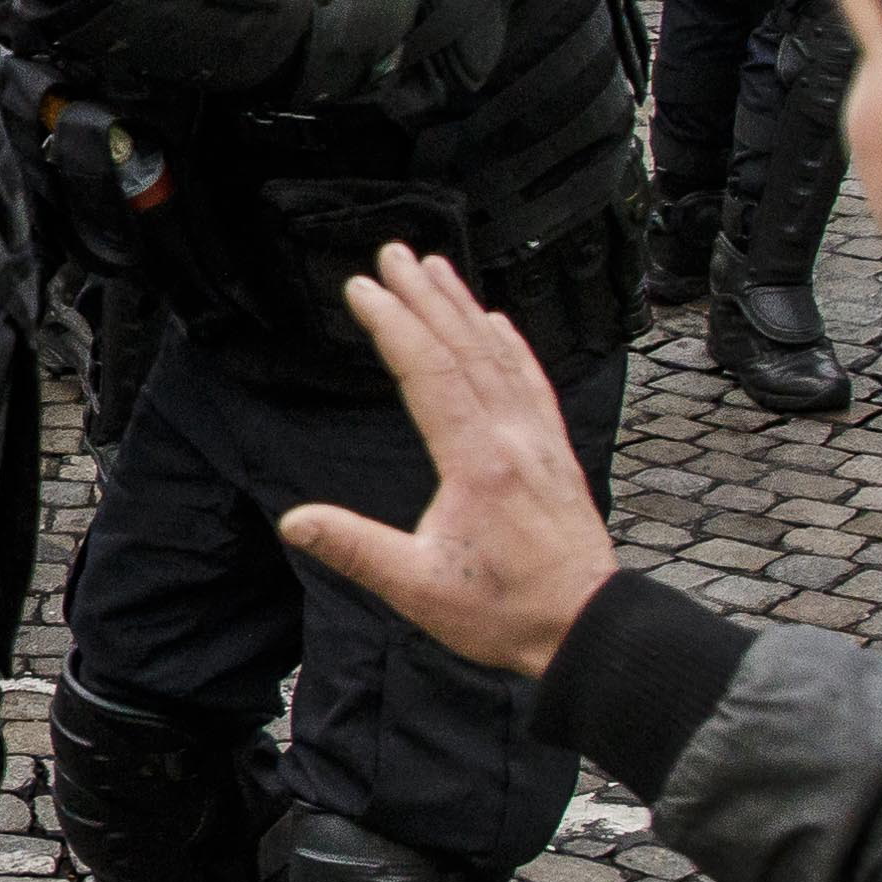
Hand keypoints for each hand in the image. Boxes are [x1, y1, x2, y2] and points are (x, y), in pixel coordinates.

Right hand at [276, 245, 625, 678]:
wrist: (587, 629)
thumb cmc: (505, 613)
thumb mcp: (419, 589)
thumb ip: (355, 549)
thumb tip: (293, 520)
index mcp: (477, 462)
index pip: (428, 373)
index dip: (393, 325)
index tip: (361, 288)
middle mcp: (512, 437)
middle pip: (464, 348)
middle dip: (425, 296)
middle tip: (394, 252)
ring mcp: (539, 441)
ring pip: (500, 356)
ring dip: (465, 307)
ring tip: (437, 267)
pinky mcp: (555, 453)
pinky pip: (530, 381)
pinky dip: (511, 344)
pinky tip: (498, 323)